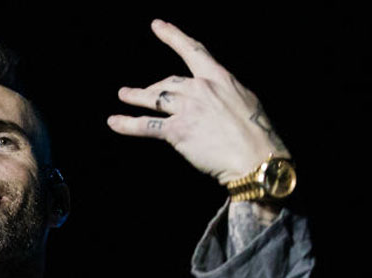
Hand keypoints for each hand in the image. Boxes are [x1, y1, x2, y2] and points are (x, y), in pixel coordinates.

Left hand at [107, 19, 289, 183]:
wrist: (254, 157)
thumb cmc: (256, 133)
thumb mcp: (245, 100)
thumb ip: (224, 93)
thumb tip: (213, 95)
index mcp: (219, 77)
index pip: (193, 50)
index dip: (173, 36)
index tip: (157, 26)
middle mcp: (200, 88)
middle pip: (169, 82)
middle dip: (154, 87)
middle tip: (143, 91)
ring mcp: (187, 108)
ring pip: (154, 98)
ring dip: (136, 96)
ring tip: (124, 95)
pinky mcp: (177, 130)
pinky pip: (146, 125)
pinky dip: (127, 124)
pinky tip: (114, 122)